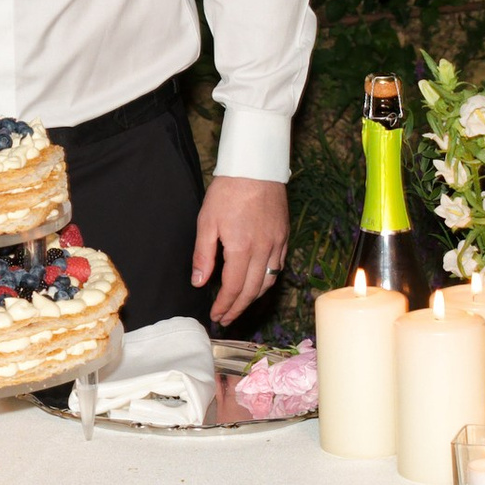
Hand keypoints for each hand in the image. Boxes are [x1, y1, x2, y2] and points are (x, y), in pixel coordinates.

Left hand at [193, 175, 288, 329]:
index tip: (216, 314)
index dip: (224, 305)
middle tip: (226, 318)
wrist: (256, 167)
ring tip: (240, 305)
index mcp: (242, 248)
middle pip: (252, 291)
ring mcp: (277, 243)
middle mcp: (263, 250)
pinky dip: (268, 280)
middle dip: (238, 308)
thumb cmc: (228, 191)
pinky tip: (258, 283)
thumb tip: (200, 282)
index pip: (233, 288)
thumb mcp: (207, 222)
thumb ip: (203, 255)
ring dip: (253, 298)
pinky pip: (279, 266)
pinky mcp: (284, 236)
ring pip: (268, 281)